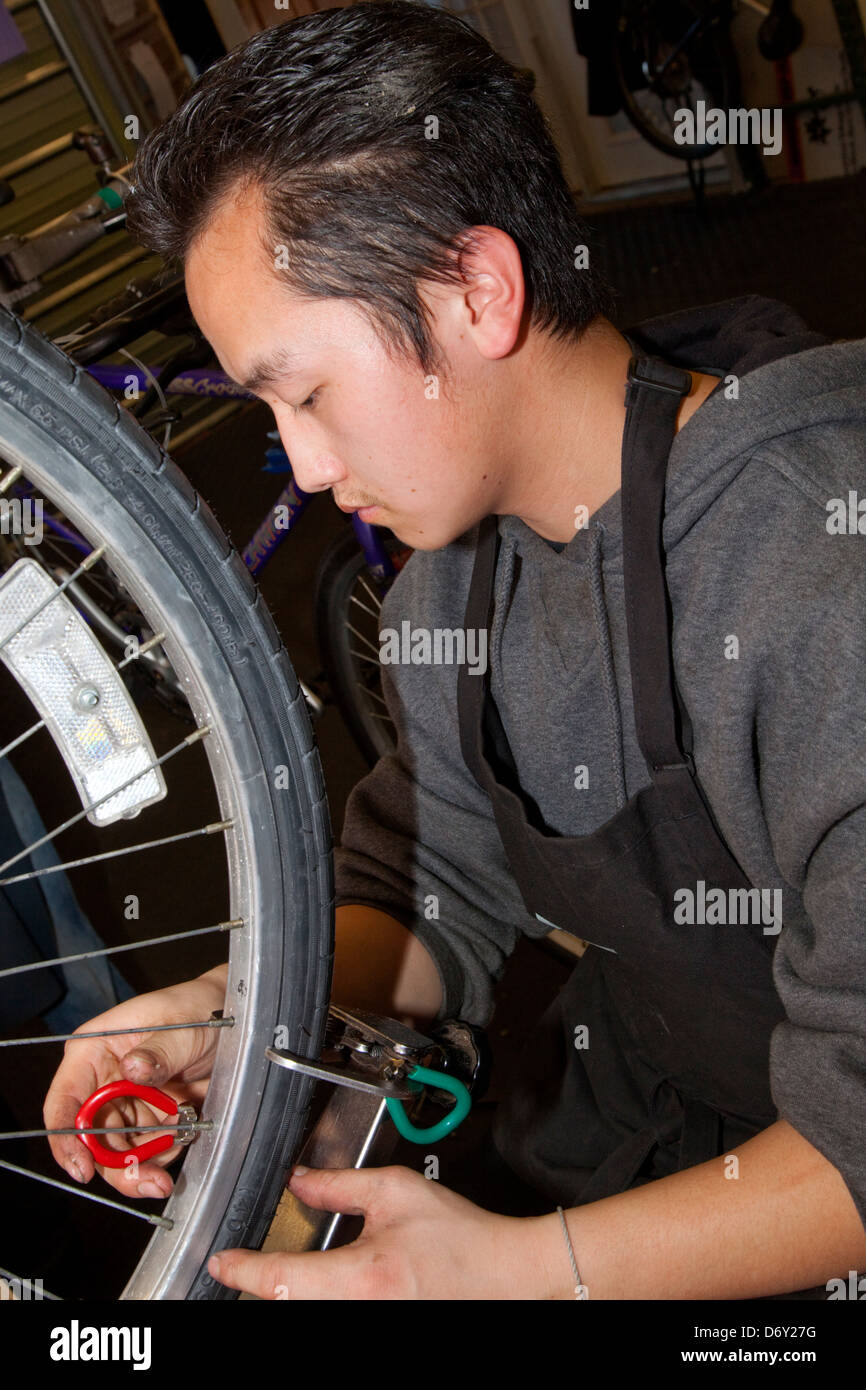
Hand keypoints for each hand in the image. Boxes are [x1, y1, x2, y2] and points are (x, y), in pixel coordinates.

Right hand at [43, 965, 226, 1200]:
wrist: (234, 1020)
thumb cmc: (200, 1009)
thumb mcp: (183, 1026)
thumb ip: (159, 1049)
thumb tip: (132, 1069)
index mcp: (95, 1051)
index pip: (65, 1100)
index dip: (66, 1139)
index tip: (82, 1169)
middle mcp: (104, 1081)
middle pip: (91, 1139)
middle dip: (116, 1167)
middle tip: (149, 1182)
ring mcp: (128, 1103)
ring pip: (118, 1153)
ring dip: (142, 1168)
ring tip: (169, 1171)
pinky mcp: (152, 1119)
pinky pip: (148, 1152)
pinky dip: (164, 1157)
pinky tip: (184, 1140)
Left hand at [208, 1163, 562, 1299]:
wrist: (504, 1272)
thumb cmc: (461, 1237)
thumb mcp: (395, 1191)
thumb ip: (339, 1185)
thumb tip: (299, 1182)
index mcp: (361, 1276)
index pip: (281, 1280)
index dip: (243, 1271)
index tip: (222, 1261)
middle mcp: (360, 1311)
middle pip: (288, 1305)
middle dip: (260, 1286)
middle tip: (239, 1264)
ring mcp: (368, 1325)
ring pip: (308, 1312)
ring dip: (288, 1292)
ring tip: (272, 1273)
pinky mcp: (378, 1328)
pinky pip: (331, 1315)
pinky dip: (313, 1297)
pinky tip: (311, 1284)